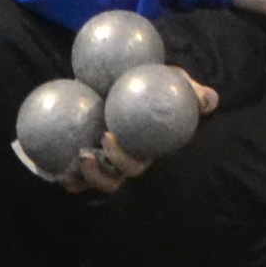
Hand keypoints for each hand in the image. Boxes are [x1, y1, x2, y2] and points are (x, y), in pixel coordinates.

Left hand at [67, 71, 219, 197]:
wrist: (130, 84)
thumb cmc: (155, 85)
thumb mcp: (174, 83)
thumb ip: (190, 92)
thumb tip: (210, 99)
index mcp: (143, 150)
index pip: (135, 164)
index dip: (122, 158)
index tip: (108, 135)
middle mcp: (123, 162)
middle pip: (113, 180)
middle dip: (99, 173)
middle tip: (86, 151)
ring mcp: (104, 163)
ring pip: (93, 183)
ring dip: (82, 179)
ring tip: (71, 164)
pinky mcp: (86, 160)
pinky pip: (75, 175)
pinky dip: (65, 176)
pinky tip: (54, 168)